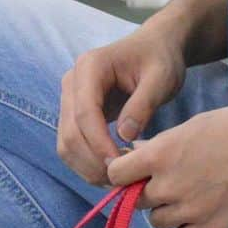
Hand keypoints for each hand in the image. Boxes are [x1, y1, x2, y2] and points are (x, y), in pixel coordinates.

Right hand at [57, 26, 186, 184]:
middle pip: (69, 132)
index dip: (99, 143)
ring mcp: (69, 99)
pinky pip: (72, 145)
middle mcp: (71, 82)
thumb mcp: (161, 78)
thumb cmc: (160, 59)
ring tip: (118, 178)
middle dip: (92, 161)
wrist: (153, 48)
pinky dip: (87, 163)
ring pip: (66, 143)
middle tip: (121, 179)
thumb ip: (143, 104)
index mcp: (89, 67)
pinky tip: (112, 169)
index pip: (85, 112)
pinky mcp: (74, 114)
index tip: (122, 165)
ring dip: (87, 167)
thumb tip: (125, 136)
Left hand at [105, 104, 227, 227]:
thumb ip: (160, 146)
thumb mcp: (191, 127)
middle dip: (146, 192)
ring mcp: (190, 210)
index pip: (115, 174)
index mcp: (159, 155)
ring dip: (166, 211)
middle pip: (136, 200)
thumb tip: (135, 153)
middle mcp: (168, 186)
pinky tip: (197, 216)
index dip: (121, 173)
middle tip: (169, 182)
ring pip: (157, 221)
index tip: (131, 172)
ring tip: (189, 197)